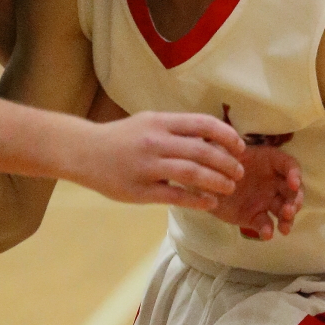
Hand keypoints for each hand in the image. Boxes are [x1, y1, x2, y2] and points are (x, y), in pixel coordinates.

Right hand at [77, 110, 245, 206]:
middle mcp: (156, 142)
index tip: (241, 147)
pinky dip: (197, 200)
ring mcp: (147, 167)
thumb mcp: (149, 123)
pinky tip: (209, 203)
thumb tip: (213, 138)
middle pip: (203, 151)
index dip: (228, 136)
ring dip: (217, 181)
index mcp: (160, 122)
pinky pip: (175, 196)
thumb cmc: (121, 138)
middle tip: (239, 173)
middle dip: (228, 163)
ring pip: (192, 173)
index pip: (203, 124)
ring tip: (229, 188)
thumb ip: (177, 130)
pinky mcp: (140, 190)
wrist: (84, 152)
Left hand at [211, 145, 303, 239]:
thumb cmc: (215, 162)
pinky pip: (265, 224)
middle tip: (289, 211)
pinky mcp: (255, 217)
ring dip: (288, 219)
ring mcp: (265, 200)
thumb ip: (231, 149)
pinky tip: (267, 234)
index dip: (295, 174)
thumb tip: (240, 149)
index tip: (293, 184)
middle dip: (295, 201)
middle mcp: (272, 182)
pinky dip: (268, 230)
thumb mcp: (222, 151)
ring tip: (284, 228)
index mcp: (268, 162)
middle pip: (292, 191)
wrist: (202, 184)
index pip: (289, 165)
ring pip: (284, 209)